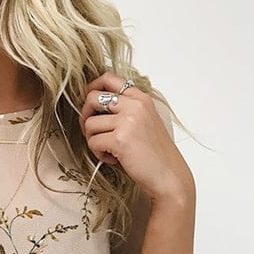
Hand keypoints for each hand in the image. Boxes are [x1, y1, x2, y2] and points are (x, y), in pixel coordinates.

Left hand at [79, 71, 193, 202]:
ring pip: (89, 123)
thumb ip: (126, 110)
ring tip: (108, 150)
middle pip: (92, 97)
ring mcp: (127, 121)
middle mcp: (134, 105)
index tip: (90, 104)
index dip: (92, 88)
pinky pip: (93, 142)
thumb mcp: (146, 121)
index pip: (109, 78)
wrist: (168, 176)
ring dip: (93, 140)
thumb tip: (94, 106)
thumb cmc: (155, 154)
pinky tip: (113, 159)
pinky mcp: (119, 139)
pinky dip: (98, 154)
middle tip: (92, 131)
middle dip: (85, 115)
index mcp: (141, 98)